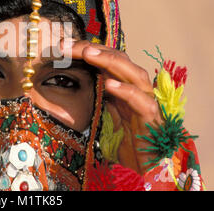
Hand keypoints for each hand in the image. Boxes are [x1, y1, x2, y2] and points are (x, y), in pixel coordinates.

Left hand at [63, 40, 163, 173]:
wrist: (148, 166)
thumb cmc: (129, 140)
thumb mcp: (108, 113)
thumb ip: (100, 96)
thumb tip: (78, 80)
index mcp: (125, 86)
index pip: (108, 60)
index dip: (87, 50)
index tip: (63, 46)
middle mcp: (137, 89)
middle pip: (119, 60)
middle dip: (93, 50)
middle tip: (68, 46)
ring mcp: (147, 102)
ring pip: (133, 73)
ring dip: (111, 61)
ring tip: (89, 53)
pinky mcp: (151, 119)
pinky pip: (141, 101)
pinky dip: (126, 91)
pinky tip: (109, 84)